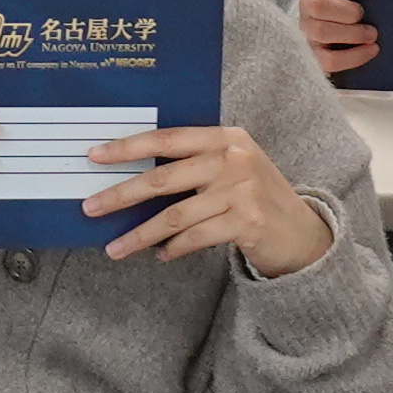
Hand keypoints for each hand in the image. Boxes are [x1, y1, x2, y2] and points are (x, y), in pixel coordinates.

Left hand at [83, 122, 332, 274]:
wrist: (302, 232)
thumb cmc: (256, 197)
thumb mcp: (232, 167)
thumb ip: (194, 163)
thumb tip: (134, 173)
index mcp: (225, 138)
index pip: (167, 138)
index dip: (128, 148)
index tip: (95, 156)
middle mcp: (233, 159)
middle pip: (162, 179)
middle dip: (120, 195)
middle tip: (90, 207)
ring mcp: (241, 191)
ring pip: (173, 216)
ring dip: (139, 235)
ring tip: (115, 248)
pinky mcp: (246, 222)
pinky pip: (194, 238)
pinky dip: (172, 249)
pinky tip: (160, 255)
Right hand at [295, 0, 380, 78]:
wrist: (328, 20)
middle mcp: (308, 6)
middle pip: (318, 6)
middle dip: (348, 11)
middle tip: (364, 14)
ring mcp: (309, 31)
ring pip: (322, 32)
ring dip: (353, 34)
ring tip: (372, 34)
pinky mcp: (315, 53)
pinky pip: (330, 60)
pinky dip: (354, 56)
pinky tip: (371, 49)